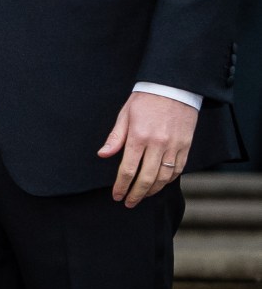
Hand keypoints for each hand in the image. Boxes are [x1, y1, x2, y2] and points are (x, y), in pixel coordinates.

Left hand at [97, 91, 197, 207]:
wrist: (173, 86)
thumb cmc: (145, 99)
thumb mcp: (125, 114)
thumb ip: (115, 138)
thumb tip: (102, 155)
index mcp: (138, 136)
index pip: (128, 169)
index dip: (121, 186)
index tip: (117, 195)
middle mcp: (157, 144)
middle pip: (146, 178)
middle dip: (136, 194)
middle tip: (128, 202)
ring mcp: (173, 146)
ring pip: (163, 178)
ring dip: (152, 190)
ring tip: (142, 195)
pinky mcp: (185, 146)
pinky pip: (178, 170)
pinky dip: (168, 181)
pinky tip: (160, 184)